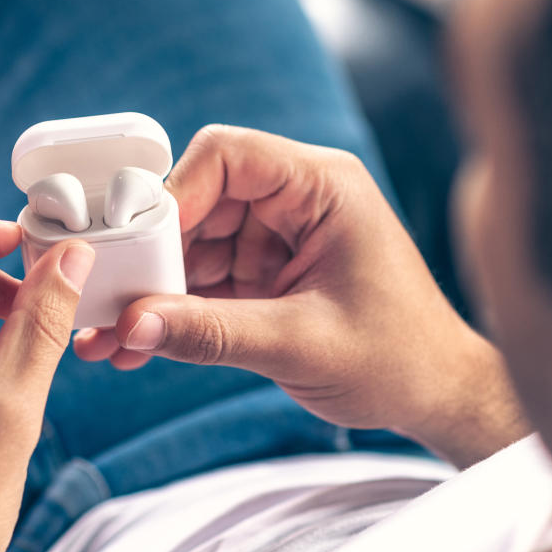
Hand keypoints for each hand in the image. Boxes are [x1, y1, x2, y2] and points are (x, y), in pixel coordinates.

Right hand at [73, 125, 526, 466]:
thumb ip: (213, 333)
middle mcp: (296, 201)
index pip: (227, 155)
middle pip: (199, 199)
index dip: (176, 192)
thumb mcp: (301, 345)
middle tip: (115, 299)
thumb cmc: (399, 359)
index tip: (140, 246)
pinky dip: (172, 310)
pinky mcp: (266, 274)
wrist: (437, 397)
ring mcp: (278, 237)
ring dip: (155, 289)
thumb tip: (132, 326)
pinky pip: (203, 279)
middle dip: (155, 253)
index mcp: (322, 187)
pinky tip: (137, 345)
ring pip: (192, 242)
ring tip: (114, 335)